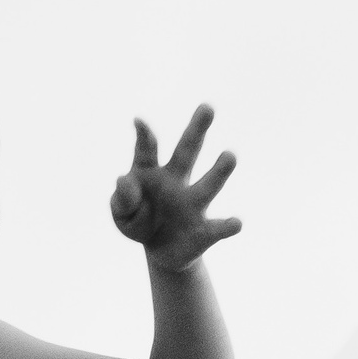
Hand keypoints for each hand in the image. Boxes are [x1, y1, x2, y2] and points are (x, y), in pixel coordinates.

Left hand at [109, 104, 240, 271]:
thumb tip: (123, 179)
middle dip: (196, 129)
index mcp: (151, 172)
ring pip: (208, 185)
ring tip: (230, 154)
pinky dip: (228, 226)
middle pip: (187, 152)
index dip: (143, 136)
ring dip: (219, 170)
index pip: (147, 150)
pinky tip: (236, 223)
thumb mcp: (122, 214)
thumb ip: (121, 199)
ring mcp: (193, 204)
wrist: (161, 252)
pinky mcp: (205, 231)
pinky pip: (218, 228)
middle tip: (207, 106)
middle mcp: (176, 181)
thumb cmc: (139, 223)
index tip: (138, 120)